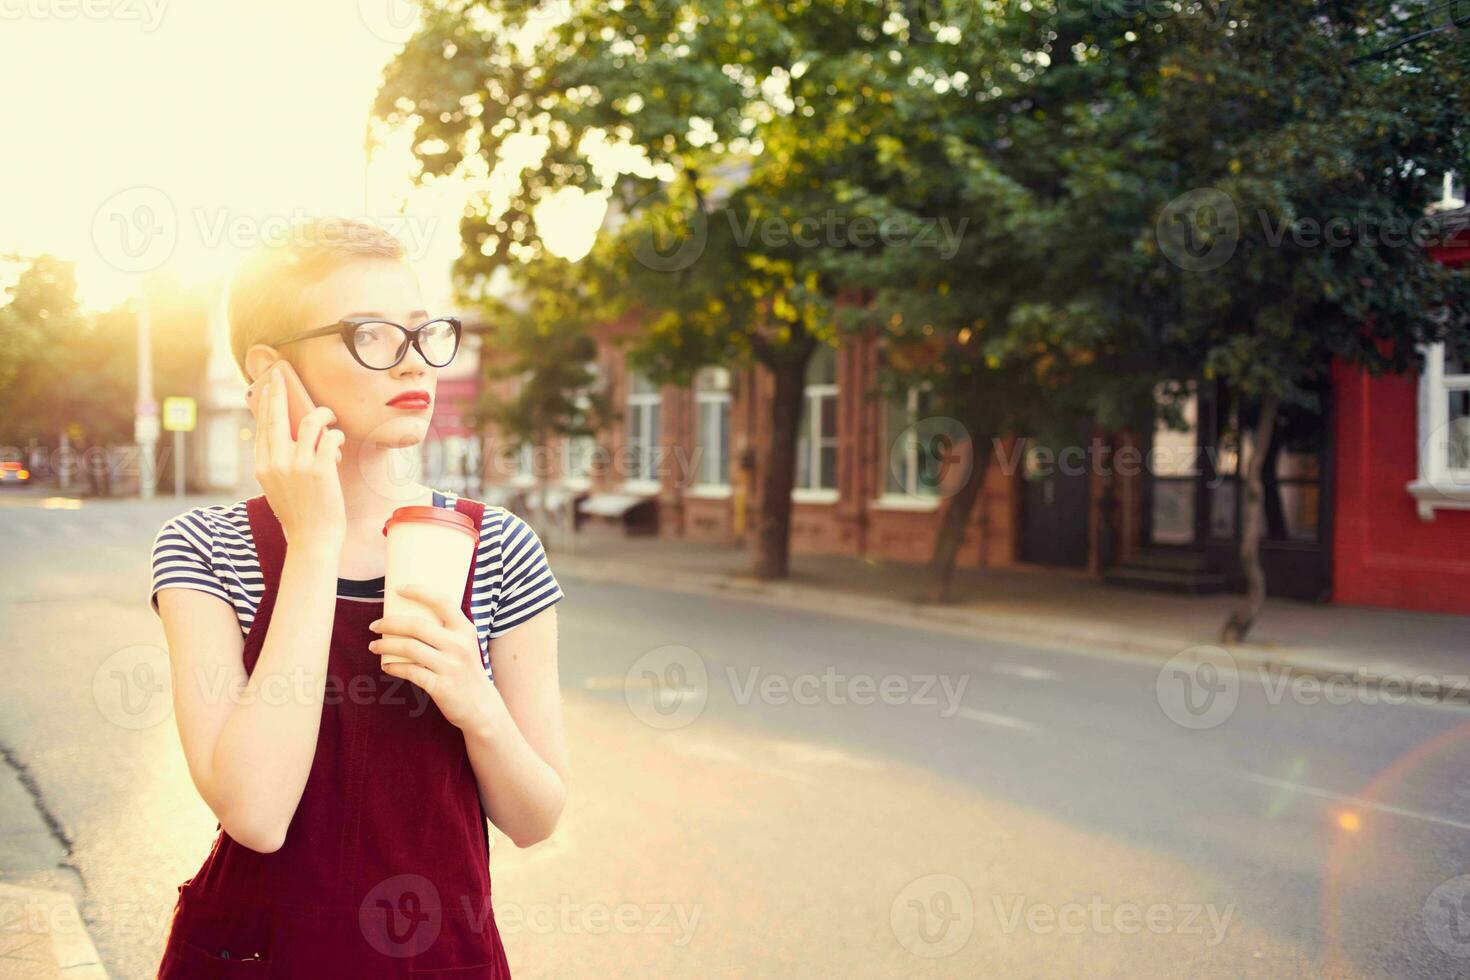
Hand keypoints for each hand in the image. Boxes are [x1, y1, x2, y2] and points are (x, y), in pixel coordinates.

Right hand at [254, 366, 346, 549]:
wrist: (312, 540)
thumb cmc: (300, 514)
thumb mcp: (278, 487)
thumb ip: (279, 463)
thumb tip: (292, 437)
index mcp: (263, 467)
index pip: (263, 427)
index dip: (266, 404)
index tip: (268, 388)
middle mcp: (276, 463)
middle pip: (276, 416)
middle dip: (278, 391)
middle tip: (281, 374)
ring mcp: (297, 465)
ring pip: (310, 421)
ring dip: (323, 414)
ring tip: (330, 417)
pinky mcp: (320, 469)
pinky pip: (330, 437)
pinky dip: (337, 435)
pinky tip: (339, 441)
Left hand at [368, 585, 493, 731]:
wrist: (481, 707)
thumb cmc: (467, 672)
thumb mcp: (465, 646)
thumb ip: (446, 631)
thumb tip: (410, 617)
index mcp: (466, 630)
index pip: (443, 601)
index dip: (420, 591)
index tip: (399, 588)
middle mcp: (459, 645)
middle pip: (417, 625)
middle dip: (389, 623)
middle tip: (374, 625)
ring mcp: (450, 666)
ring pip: (409, 648)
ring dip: (386, 645)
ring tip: (373, 645)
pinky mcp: (441, 686)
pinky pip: (410, 672)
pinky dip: (394, 667)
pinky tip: (386, 665)